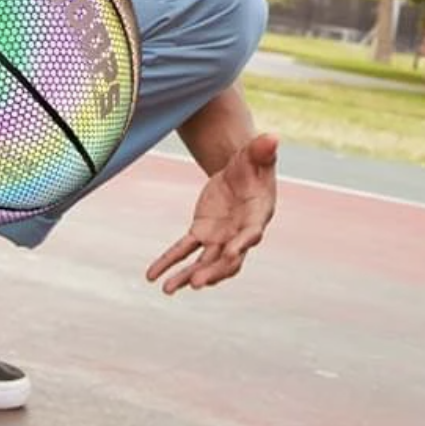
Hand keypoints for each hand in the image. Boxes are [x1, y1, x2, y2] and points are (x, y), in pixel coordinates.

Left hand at [146, 132, 278, 294]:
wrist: (239, 170)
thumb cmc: (254, 162)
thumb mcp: (257, 153)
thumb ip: (263, 149)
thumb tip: (272, 137)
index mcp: (258, 215)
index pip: (252, 234)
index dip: (243, 244)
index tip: (233, 252)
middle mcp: (240, 234)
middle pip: (228, 259)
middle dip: (213, 271)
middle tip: (196, 283)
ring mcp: (220, 237)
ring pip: (204, 262)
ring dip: (187, 275)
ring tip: (167, 288)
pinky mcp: (201, 233)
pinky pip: (183, 250)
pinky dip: (168, 261)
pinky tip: (152, 276)